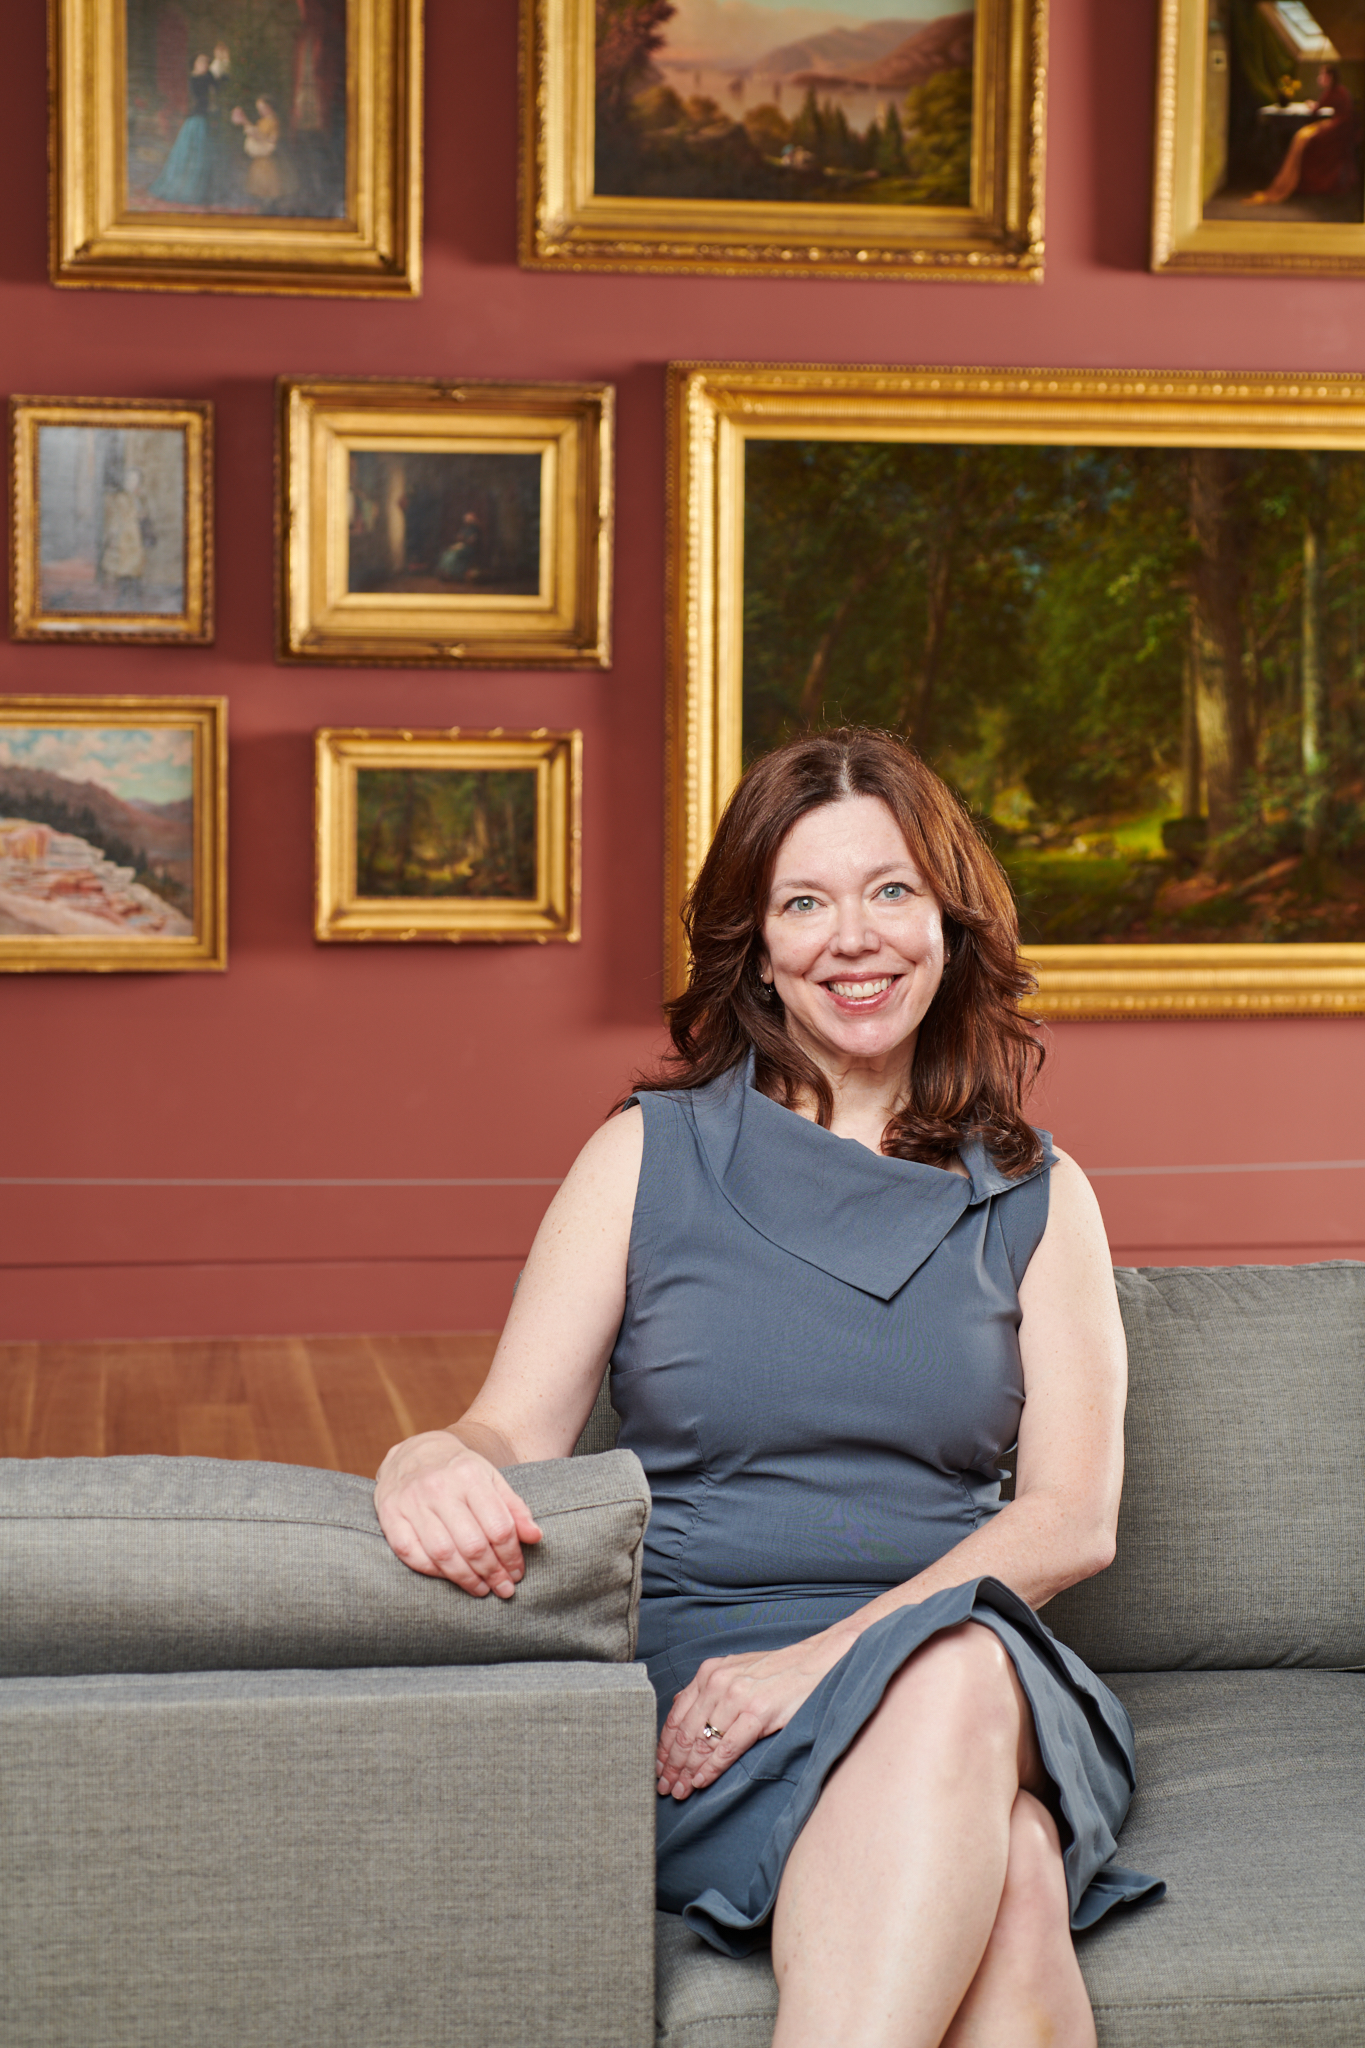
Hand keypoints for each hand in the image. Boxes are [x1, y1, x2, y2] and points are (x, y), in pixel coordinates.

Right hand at [375, 1431, 541, 1597]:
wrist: (415, 1453)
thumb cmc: (460, 1472)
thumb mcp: (492, 1480)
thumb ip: (514, 1508)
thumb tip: (535, 1537)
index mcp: (469, 1475)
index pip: (498, 1527)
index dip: (512, 1556)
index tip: (517, 1572)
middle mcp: (438, 1487)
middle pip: (472, 1544)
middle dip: (492, 1573)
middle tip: (503, 1589)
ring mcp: (411, 1501)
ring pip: (443, 1554)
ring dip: (466, 1579)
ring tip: (482, 1589)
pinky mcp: (390, 1515)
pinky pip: (412, 1554)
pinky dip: (433, 1572)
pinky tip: (449, 1578)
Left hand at [656, 1629, 851, 1800]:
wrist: (815, 1662)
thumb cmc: (775, 1671)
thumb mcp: (734, 1669)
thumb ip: (707, 1688)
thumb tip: (678, 1705)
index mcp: (709, 1672)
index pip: (675, 1715)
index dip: (664, 1745)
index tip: (658, 1766)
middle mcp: (718, 1682)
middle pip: (685, 1732)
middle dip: (672, 1764)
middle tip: (665, 1786)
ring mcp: (737, 1697)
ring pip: (702, 1742)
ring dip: (687, 1771)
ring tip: (680, 1790)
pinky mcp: (758, 1713)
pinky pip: (727, 1748)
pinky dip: (711, 1769)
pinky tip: (701, 1782)